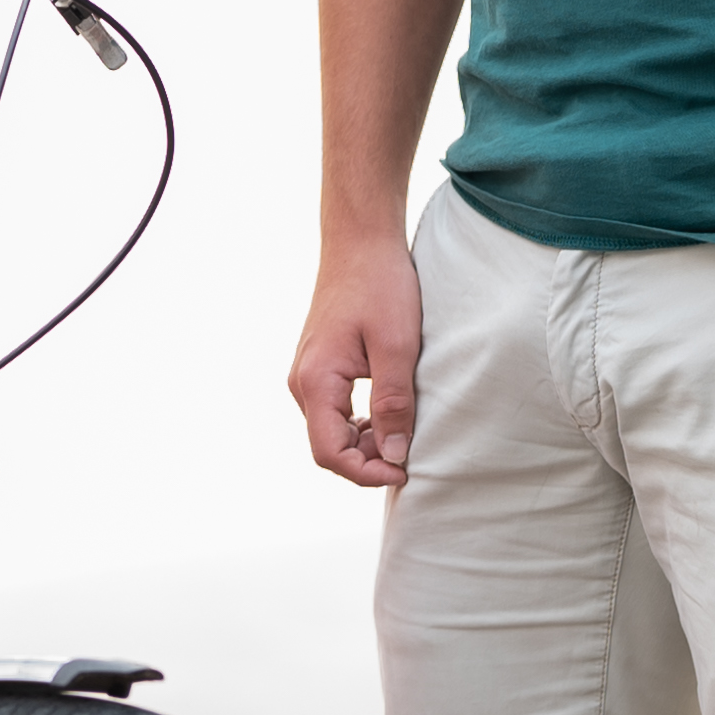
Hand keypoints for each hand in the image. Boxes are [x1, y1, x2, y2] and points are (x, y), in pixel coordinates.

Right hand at [289, 224, 421, 489]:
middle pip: (328, 446)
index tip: (405, 469)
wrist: (360, 241)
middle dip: (368, 460)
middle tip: (412, 452)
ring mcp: (308, 374)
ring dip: (366, 442)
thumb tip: (394, 455)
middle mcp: (302, 382)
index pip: (329, 453)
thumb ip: (394, 403)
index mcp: (315, 380)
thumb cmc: (380, 285)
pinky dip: (362, 422)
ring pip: (332, 430)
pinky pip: (335, 410)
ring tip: (406, 431)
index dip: (366, 473)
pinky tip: (391, 412)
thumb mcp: (397, 346)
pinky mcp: (320, 366)